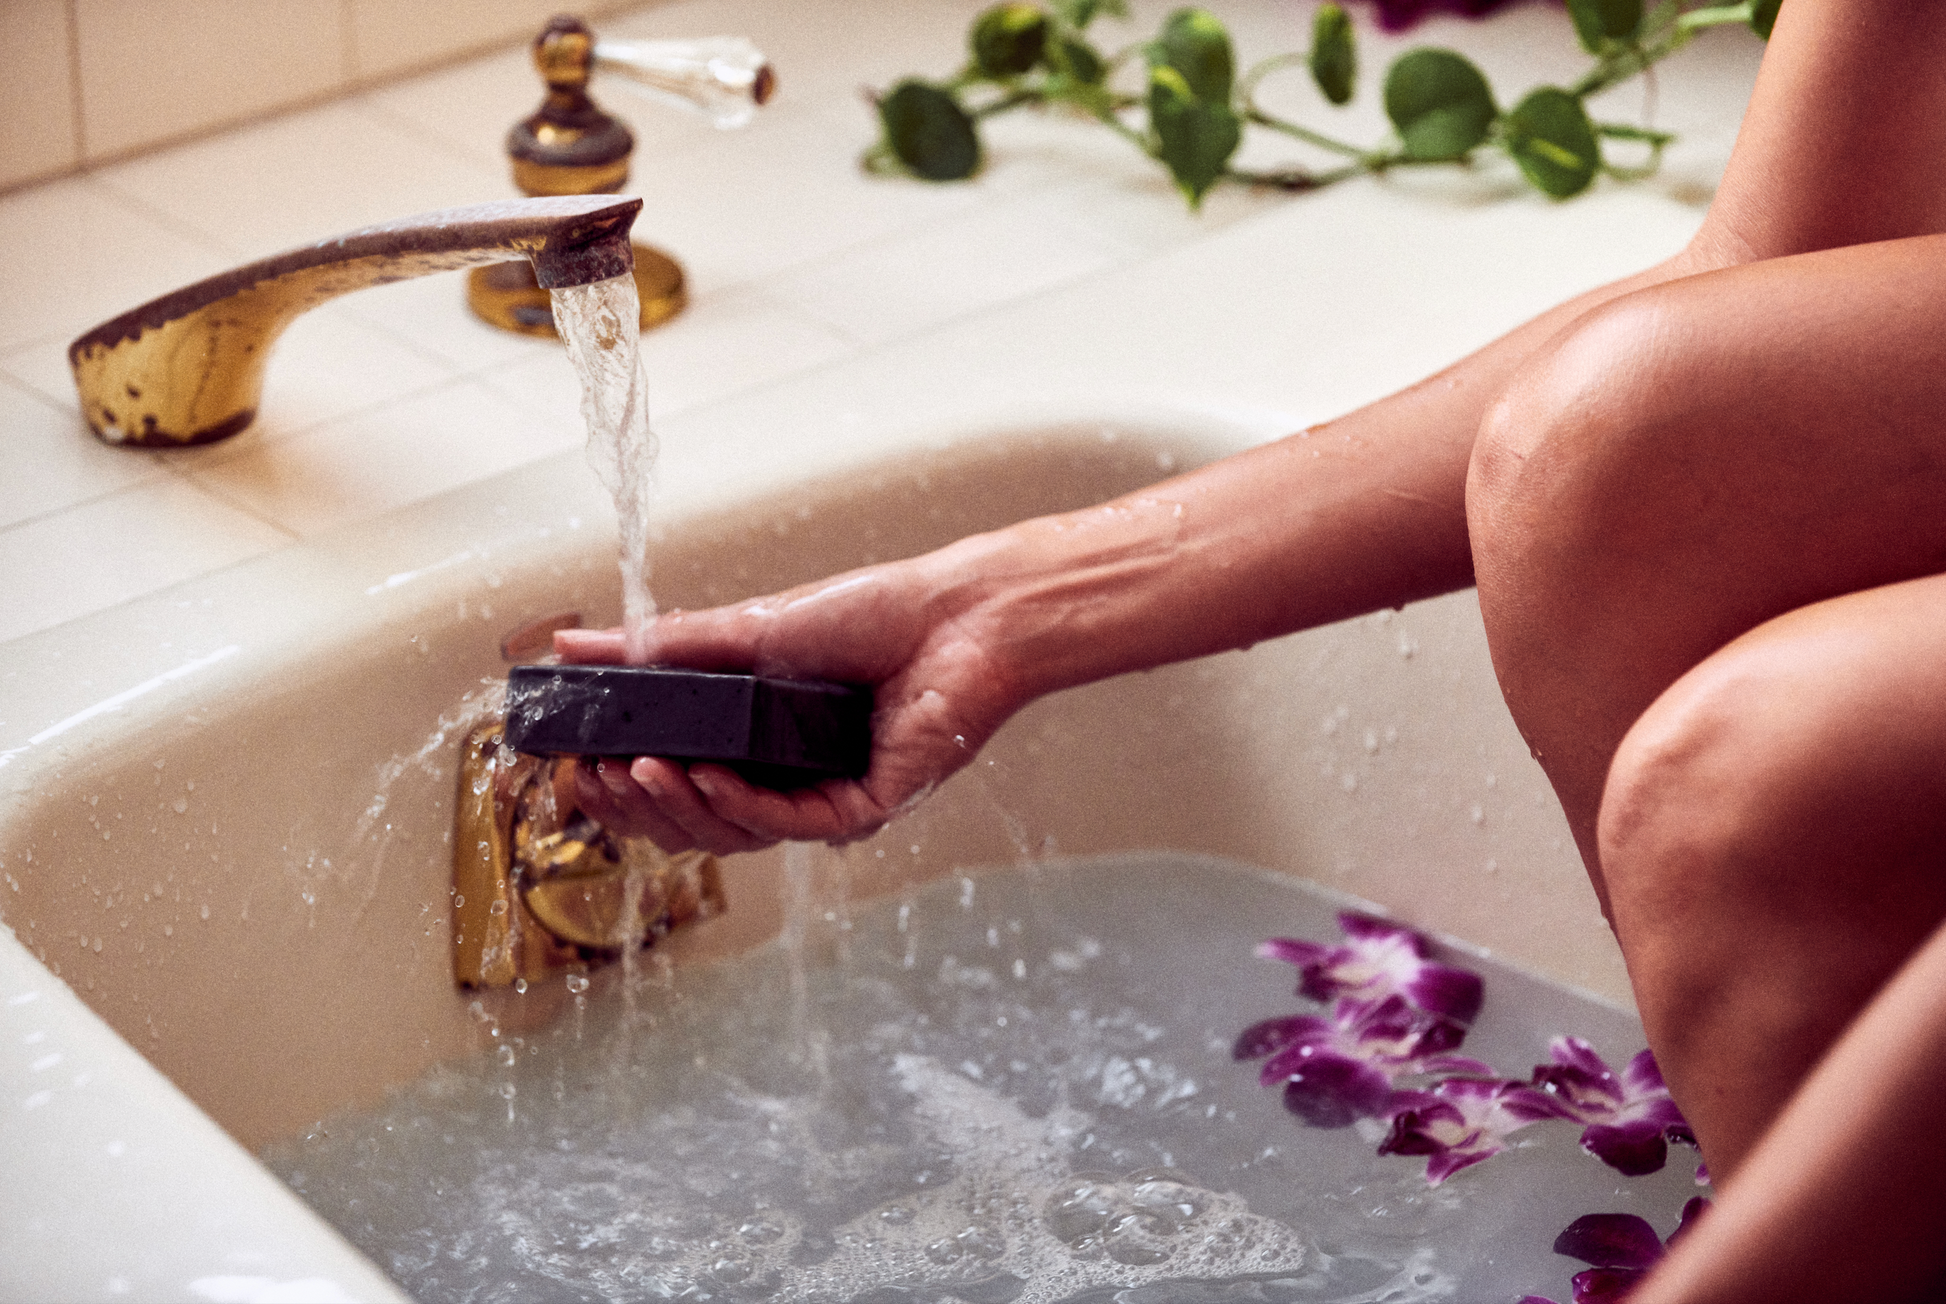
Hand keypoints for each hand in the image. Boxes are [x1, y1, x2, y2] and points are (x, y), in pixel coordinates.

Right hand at [554, 551, 1021, 853]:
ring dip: (680, 806)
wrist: (955, 612)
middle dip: (638, 807)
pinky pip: (789, 822)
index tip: (577, 769)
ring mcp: (825, 798)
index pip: (677, 787)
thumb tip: (571, 644)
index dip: (624, 790)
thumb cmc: (869, 614)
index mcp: (758, 745)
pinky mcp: (865, 808)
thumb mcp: (746, 628)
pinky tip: (706, 776)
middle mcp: (789, 780)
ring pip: (735, 834)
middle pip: (696, 823)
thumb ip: (661, 646)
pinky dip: (739, 803)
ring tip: (637, 771)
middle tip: (596, 775)